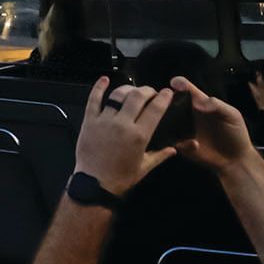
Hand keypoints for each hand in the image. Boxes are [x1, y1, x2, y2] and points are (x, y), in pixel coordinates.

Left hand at [72, 76, 168, 192]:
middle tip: (151, 91)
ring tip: (134, 90)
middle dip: (148, 90)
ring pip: (118, 95)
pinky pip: (93, 99)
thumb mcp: (144, 168)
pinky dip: (99, 87)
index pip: (155, 109)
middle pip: (137, 97)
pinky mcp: (89, 120)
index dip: (163, 97)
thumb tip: (174, 149)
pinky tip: (104, 79)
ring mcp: (104, 120)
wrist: (94, 183)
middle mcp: (122, 124)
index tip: (167, 92)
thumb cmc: (121, 177)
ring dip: (128, 88)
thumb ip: (160, 155)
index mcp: (139, 135)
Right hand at [169, 76, 253, 173]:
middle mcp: (188, 114)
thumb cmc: (235, 133)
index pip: (187, 90)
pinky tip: (193, 145)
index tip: (174, 83)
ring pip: (167, 120)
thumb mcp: (232, 115)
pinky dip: (175, 140)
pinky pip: (171, 140)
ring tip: (172, 124)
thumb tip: (198, 102)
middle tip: (165, 103)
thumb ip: (217, 105)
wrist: (236, 160)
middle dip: (166, 100)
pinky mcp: (181, 145)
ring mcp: (183, 129)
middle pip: (172, 102)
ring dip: (165, 120)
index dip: (180, 84)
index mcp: (200, 103)